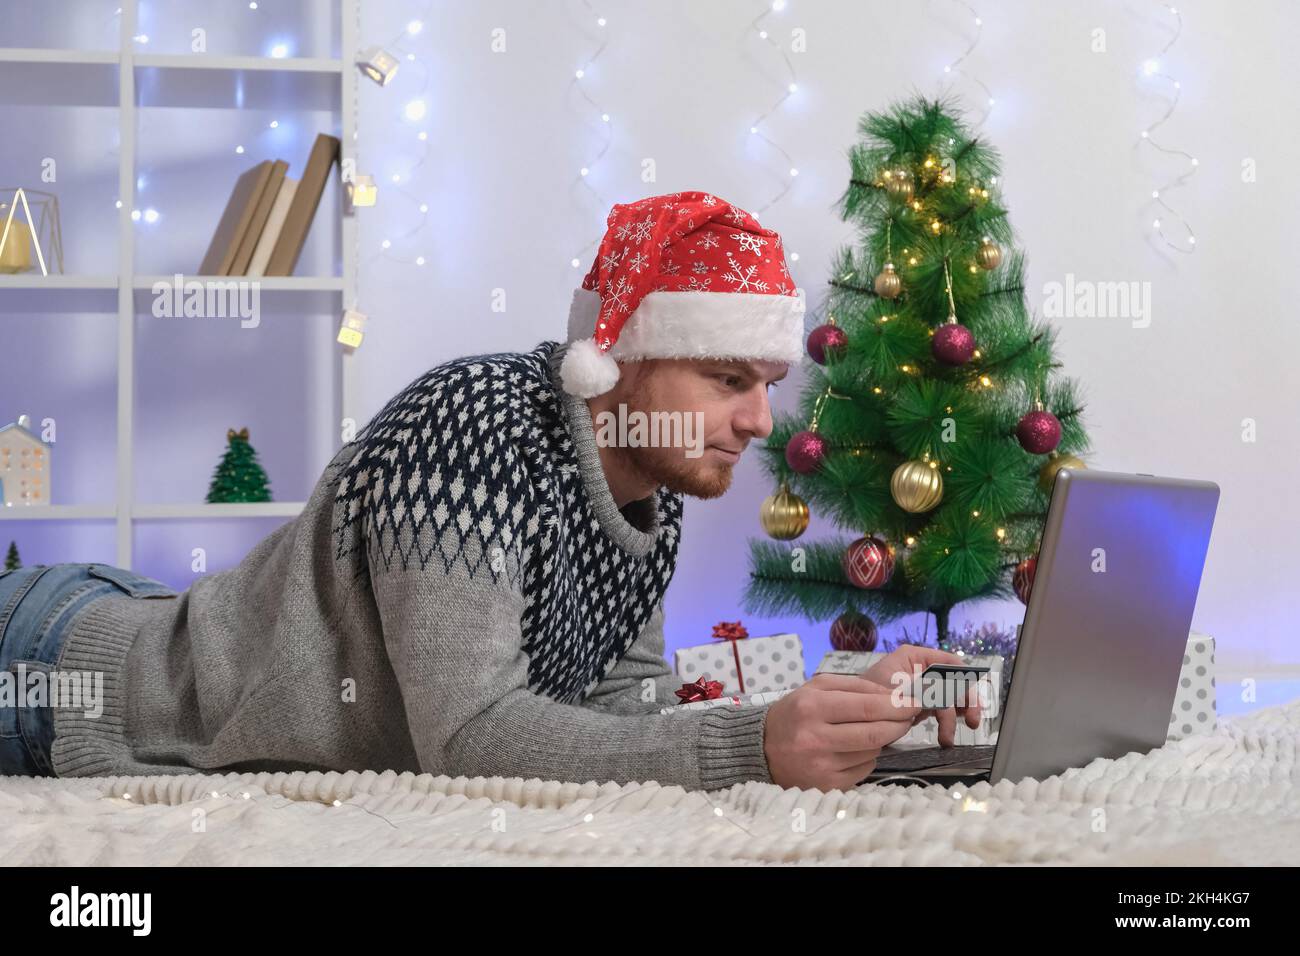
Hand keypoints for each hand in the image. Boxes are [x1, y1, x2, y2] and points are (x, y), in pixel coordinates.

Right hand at [762, 672, 923, 790]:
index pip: (866, 707)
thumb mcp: (815, 687)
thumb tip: (892, 695)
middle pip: (874, 733)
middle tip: (909, 716)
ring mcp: (821, 766)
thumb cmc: (794, 713)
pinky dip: (868, 758)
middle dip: (899, 723)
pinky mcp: (827, 786)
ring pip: (872, 752)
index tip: (914, 702)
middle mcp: (815, 738)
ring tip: (878, 729)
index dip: (896, 705)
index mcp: (812, 707)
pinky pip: (863, 770)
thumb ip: (854, 685)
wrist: (762, 749)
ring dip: (883, 740)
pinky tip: (856, 749)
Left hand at [859, 644, 983, 747]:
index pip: (950, 662)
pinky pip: (943, 710)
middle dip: (966, 701)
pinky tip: (945, 736)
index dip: (964, 678)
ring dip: (956, 717)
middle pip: (955, 680)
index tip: (969, 698)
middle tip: (972, 720)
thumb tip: (944, 694)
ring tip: (948, 738)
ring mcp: (924, 687)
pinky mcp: (922, 705)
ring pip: (952, 698)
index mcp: (915, 657)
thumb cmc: (865, 695)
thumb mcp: (892, 691)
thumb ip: (919, 691)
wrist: (851, 716)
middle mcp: (923, 669)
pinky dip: (946, 723)